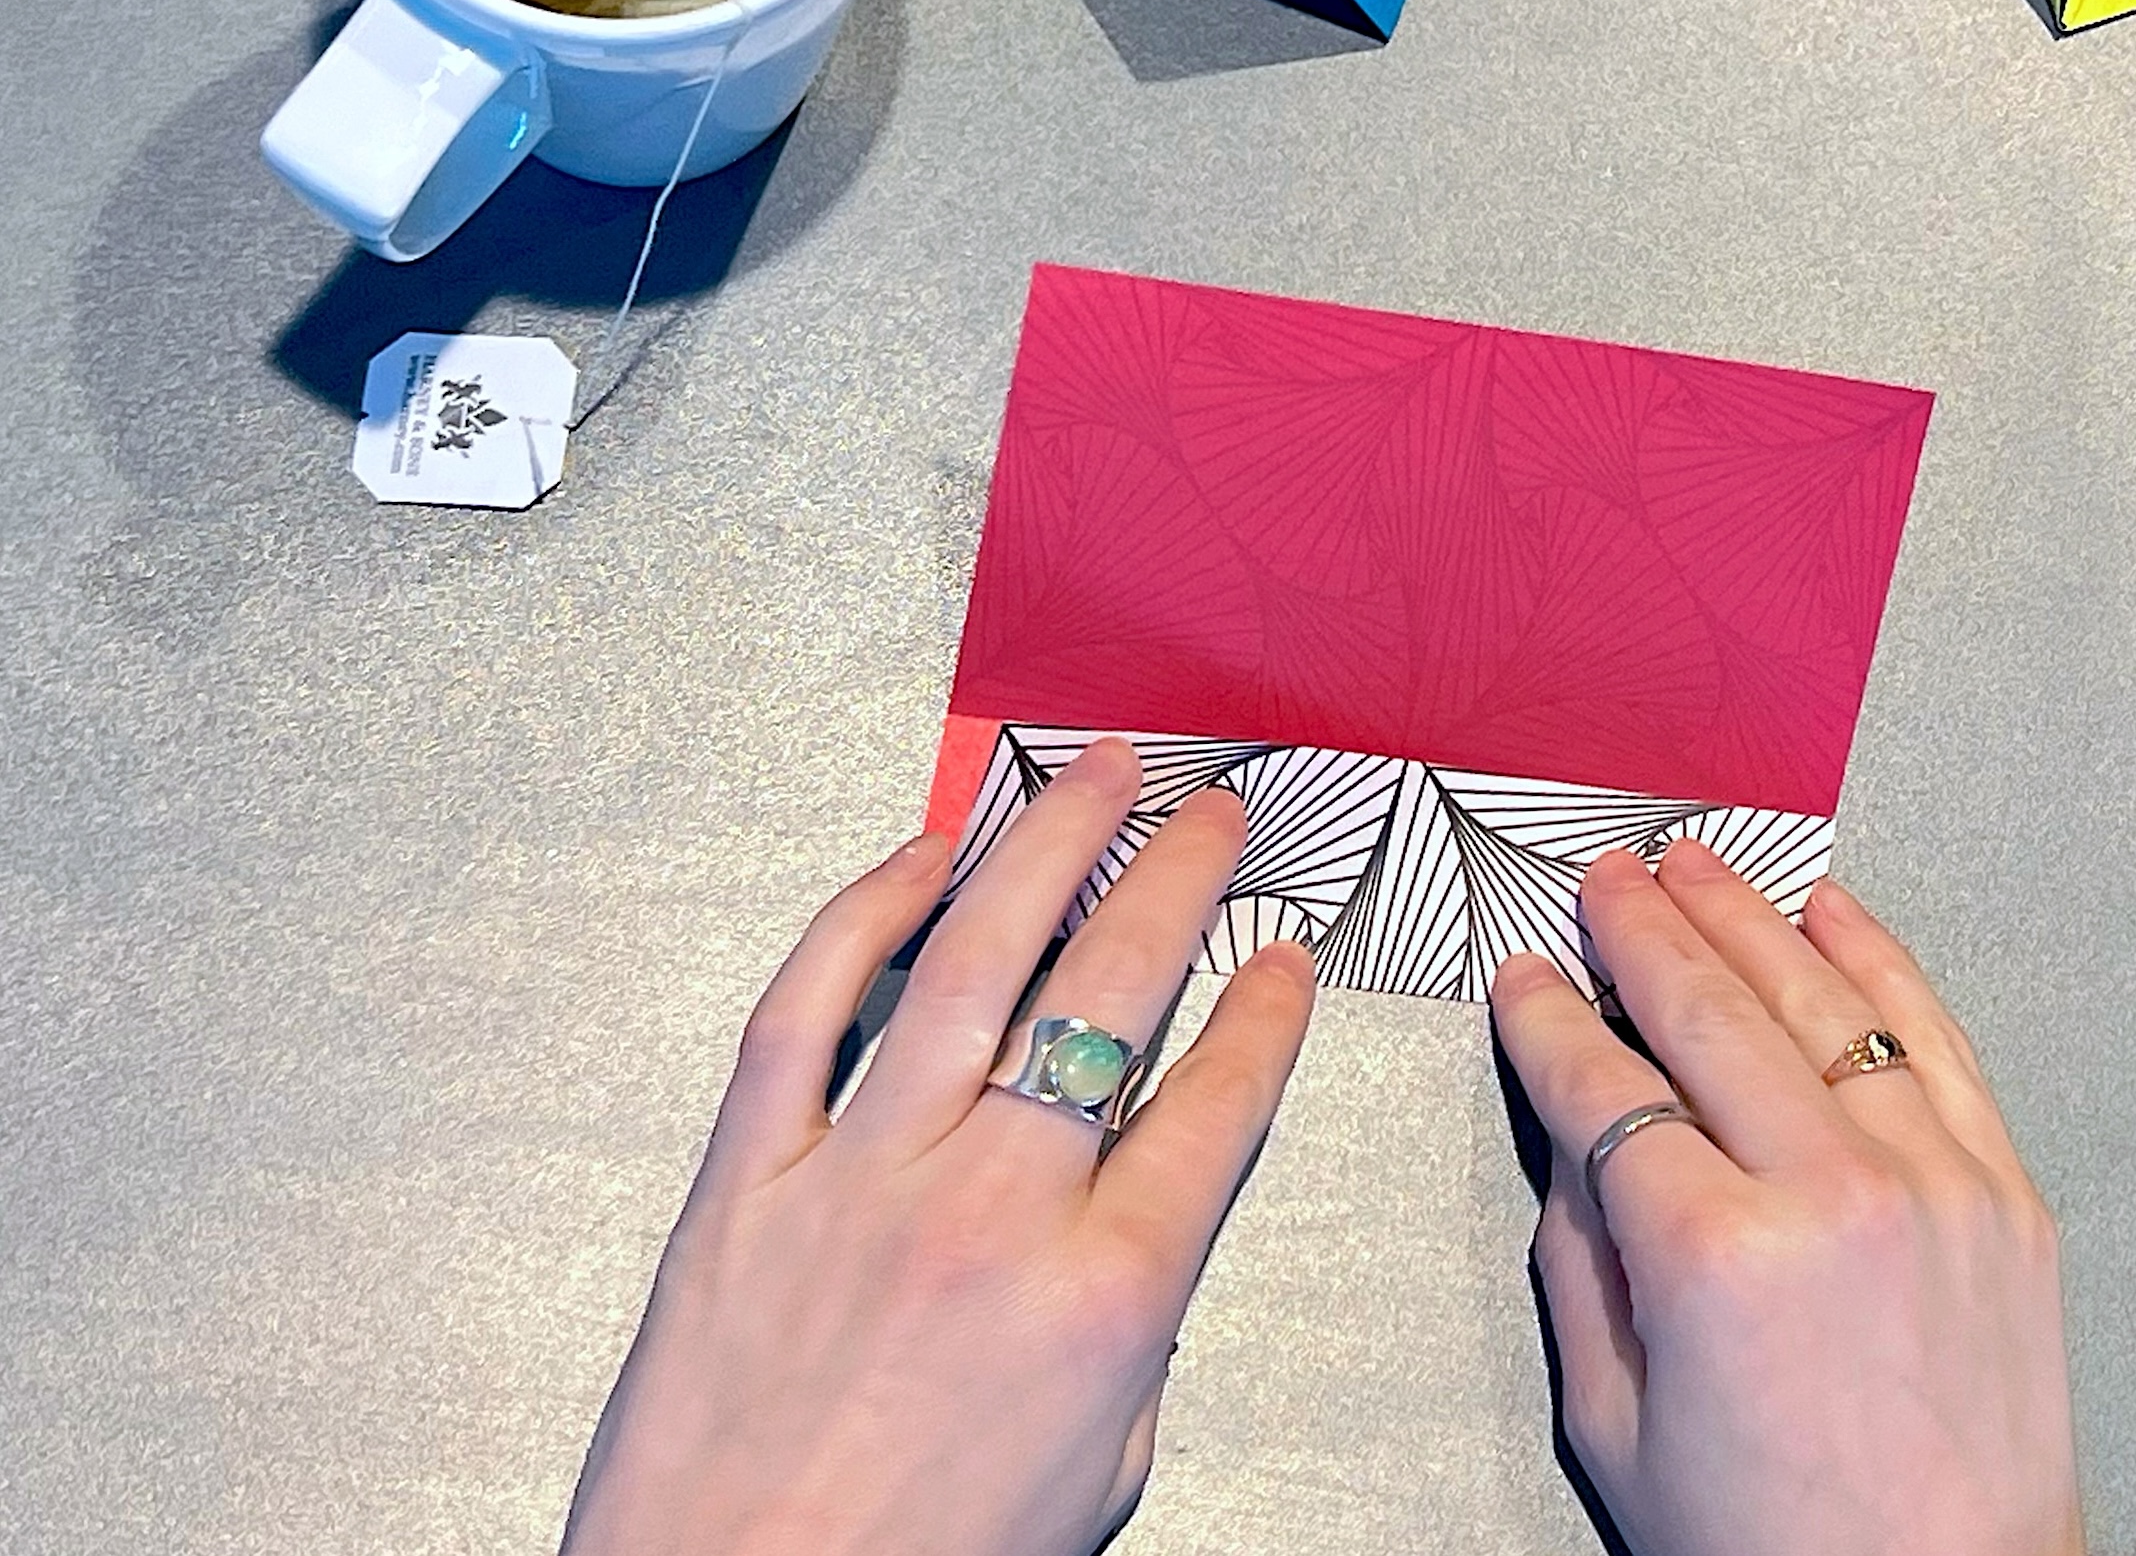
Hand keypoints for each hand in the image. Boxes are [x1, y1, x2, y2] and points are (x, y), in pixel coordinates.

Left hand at [560, 739, 1315, 1555]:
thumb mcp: (1103, 1465)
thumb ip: (1136, 1319)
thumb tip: (1138, 1209)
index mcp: (1104, 1296)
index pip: (1220, 1097)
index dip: (1268, 1009)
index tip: (1283, 957)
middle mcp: (993, 1214)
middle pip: (1118, 986)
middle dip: (1184, 875)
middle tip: (1213, 816)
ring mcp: (863, 1178)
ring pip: (977, 956)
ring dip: (1051, 843)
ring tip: (1095, 775)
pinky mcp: (746, 1179)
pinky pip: (810, 1005)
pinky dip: (866, 914)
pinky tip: (919, 861)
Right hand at [1489, 846, 2081, 1555]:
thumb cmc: (1787, 1547)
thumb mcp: (1621, 1424)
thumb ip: (1583, 1265)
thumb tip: (1575, 1141)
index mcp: (1718, 1259)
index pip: (1606, 1092)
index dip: (1549, 1025)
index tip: (1526, 986)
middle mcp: (1832, 1195)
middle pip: (1710, 1012)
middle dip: (1640, 932)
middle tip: (1603, 885)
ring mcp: (1931, 1180)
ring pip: (1821, 997)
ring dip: (1747, 915)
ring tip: (1694, 868)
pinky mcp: (2002, 1187)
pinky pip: (1931, 1035)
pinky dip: (1877, 957)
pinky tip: (1830, 912)